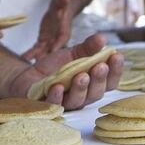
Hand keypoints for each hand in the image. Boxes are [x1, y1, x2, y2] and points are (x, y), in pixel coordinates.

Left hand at [8, 33, 122, 109]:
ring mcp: (65, 103)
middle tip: (100, 66)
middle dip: (99, 79)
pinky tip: (58, 87)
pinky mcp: (47, 106)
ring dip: (81, 88)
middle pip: (95, 93)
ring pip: (77, 101)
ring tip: (81, 75)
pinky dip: (57, 97)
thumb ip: (87, 48)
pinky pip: (54, 105)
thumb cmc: (54, 68)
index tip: (117, 56)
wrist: (27, 76)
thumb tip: (102, 38)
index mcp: (91, 84)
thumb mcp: (71, 54)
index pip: (109, 82)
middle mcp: (82, 97)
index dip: (115, 71)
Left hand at [22, 0, 73, 61]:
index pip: (62, 38)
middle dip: (45, 55)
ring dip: (35, 56)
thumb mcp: (62, 1)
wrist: (60, 8)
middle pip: (51, 48)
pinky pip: (36, 48)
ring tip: (26, 61)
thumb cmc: (62, 3)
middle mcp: (57, 39)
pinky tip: (23, 58)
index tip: (53, 50)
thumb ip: (63, 1)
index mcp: (64, 31)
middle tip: (37, 62)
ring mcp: (50, 41)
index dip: (58, 44)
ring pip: (43, 50)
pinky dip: (31, 53)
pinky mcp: (43, 40)